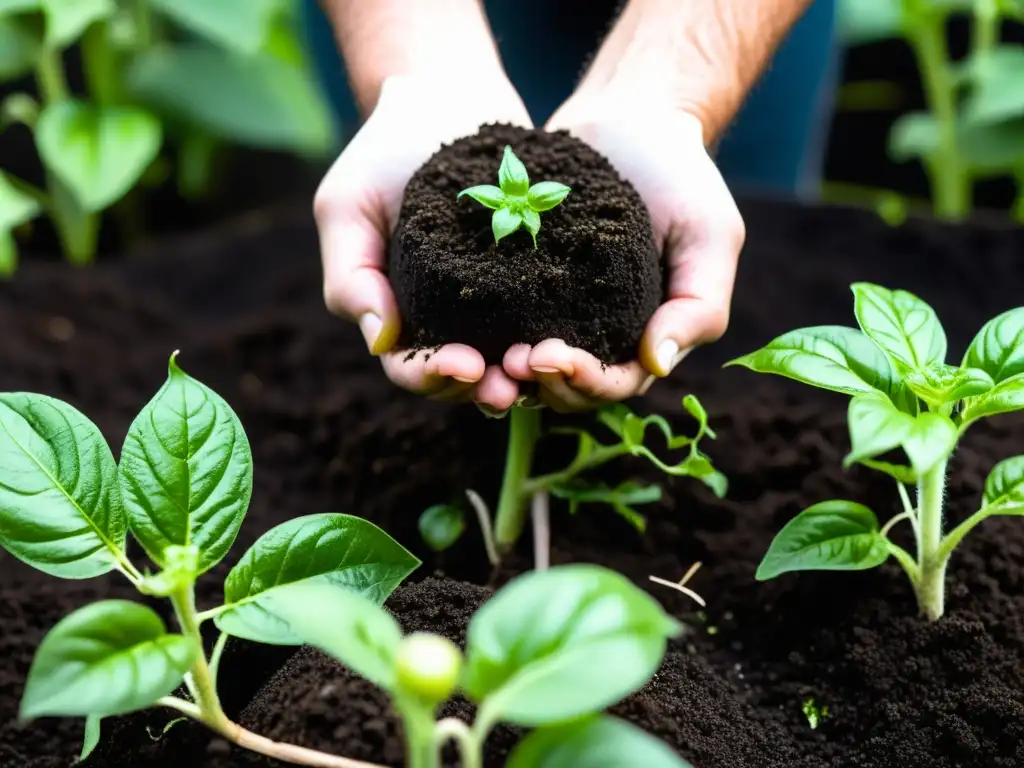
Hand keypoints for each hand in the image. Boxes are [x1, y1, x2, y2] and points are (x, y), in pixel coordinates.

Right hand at [314, 73, 531, 411]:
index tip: (464, 366)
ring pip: (510, 359)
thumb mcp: (348, 206)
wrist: (443, 96)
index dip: (432, 378)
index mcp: (398, 315)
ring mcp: (494, 301)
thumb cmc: (382, 152)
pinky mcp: (535, 275)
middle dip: (485, 389)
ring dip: (527, 375)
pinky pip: (548, 317)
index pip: (409, 368)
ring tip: (548, 369)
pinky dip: (560, 335)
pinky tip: (580, 337)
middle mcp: (447, 318)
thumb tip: (380, 342)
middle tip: (511, 385)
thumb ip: (352, 275)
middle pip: (464, 378)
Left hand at [502, 97, 744, 412]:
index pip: (615, 383)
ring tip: (476, 357)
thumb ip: (699, 304)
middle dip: (536, 384)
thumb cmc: (681, 176)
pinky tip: (454, 324)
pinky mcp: (516, 281)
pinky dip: (478, 333)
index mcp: (643, 336)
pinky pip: (494, 319)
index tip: (551, 358)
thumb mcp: (710, 235)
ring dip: (501, 372)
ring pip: (523, 367)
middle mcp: (597, 334)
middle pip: (563, 387)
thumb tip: (658, 366)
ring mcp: (553, 310)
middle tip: (507, 361)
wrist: (630, 116)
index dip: (585, 383)